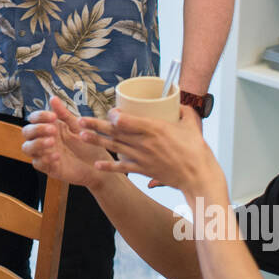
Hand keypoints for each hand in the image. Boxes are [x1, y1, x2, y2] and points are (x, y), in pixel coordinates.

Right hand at [21, 97, 109, 189]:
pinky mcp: (48, 168)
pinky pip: (38, 164)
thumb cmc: (88, 144)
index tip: (53, 116)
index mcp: (49, 127)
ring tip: (52, 142)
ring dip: (37, 143)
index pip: (34, 118)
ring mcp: (44, 153)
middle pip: (26, 132)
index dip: (40, 116)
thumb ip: (64, 114)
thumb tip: (53, 98)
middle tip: (53, 130)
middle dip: (37, 129)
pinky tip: (57, 156)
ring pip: (27, 148)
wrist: (98, 165)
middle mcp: (43, 139)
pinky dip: (45, 159)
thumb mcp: (77, 127)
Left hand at [76, 105, 221, 195]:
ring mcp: (143, 158)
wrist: (199, 177)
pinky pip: (123, 168)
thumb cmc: (197, 151)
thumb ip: (184, 111)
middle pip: (115, 132)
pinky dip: (110, 167)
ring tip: (81, 136)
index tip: (110, 112)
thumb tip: (179, 102)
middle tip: (80, 120)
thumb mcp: (192, 125)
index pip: (127, 120)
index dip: (115, 115)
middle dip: (96, 125)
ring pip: (115, 148)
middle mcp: (145, 143)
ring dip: (97, 142)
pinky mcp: (144, 170)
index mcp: (155, 129)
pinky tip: (97, 164)